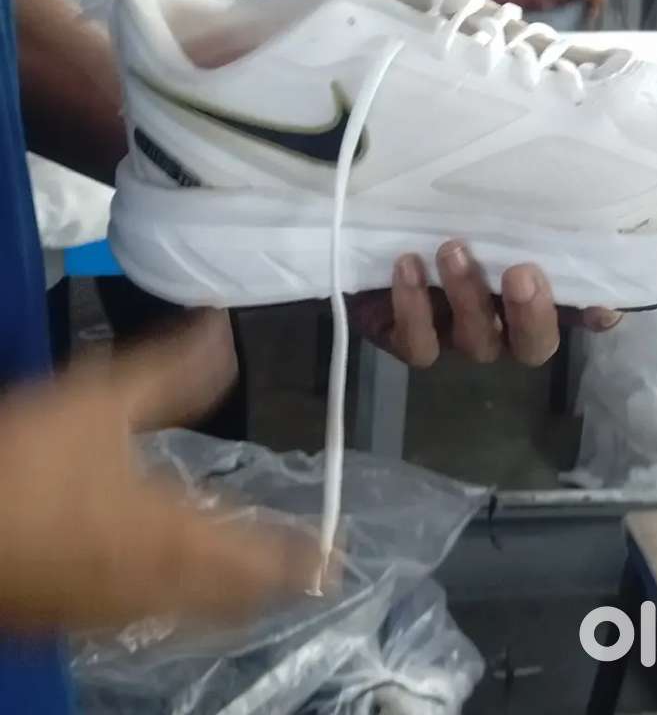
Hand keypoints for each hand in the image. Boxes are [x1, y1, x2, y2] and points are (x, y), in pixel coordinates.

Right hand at [0, 312, 318, 632]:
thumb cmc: (28, 462)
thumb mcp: (99, 398)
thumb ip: (172, 371)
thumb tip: (222, 328)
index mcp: (174, 535)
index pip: (260, 559)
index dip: (303, 559)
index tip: (335, 555)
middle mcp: (154, 584)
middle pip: (233, 602)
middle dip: (275, 586)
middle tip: (306, 569)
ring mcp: (111, 611)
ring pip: (193, 615)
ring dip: (233, 598)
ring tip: (254, 576)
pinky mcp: (72, 617)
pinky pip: (149, 618)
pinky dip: (183, 602)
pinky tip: (170, 580)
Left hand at [349, 242, 621, 368]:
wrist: (364, 229)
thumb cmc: (438, 216)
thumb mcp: (481, 212)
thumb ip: (523, 219)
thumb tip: (574, 222)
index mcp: (523, 299)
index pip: (569, 314)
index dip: (586, 316)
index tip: (604, 307)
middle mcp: (498, 327)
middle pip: (530, 346)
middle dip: (530, 313)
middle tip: (522, 273)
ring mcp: (454, 338)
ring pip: (476, 342)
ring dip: (468, 296)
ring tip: (452, 249)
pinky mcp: (408, 341)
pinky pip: (419, 344)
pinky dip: (414, 306)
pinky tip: (408, 265)